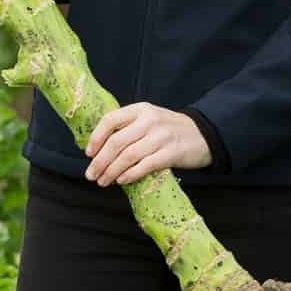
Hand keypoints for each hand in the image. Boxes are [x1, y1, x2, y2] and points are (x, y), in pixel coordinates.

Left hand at [83, 103, 212, 187]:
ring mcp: (161, 137)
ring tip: (103, 181)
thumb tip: (99, 149)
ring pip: (128, 156)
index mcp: (140, 109)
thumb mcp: (149, 119)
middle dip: (100, 161)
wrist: (202, 135)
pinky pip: (145, 166)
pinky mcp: (171, 153)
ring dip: (112, 171)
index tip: (88, 153)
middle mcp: (150, 120)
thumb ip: (128, 128)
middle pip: (116, 142)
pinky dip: (130, 175)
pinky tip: (122, 181)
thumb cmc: (169, 130)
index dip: (96, 138)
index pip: (110, 120)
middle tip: (91, 175)